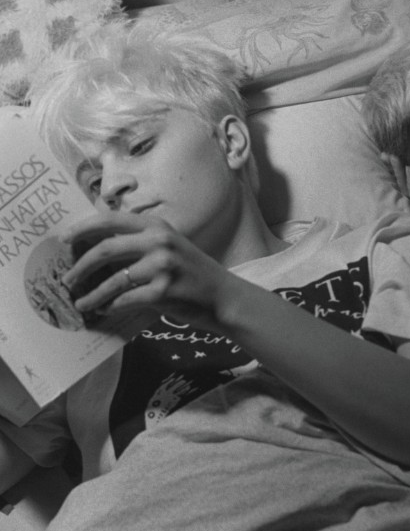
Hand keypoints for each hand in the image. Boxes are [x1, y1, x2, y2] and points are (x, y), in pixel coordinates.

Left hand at [61, 212, 235, 329]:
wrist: (224, 297)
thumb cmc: (194, 273)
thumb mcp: (171, 246)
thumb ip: (141, 242)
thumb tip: (97, 251)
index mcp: (158, 226)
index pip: (110, 220)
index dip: (82, 229)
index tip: (63, 240)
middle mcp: (159, 241)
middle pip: (104, 250)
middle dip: (80, 267)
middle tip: (68, 280)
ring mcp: (162, 266)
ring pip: (111, 281)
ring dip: (91, 294)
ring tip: (82, 303)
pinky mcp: (163, 291)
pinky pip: (125, 300)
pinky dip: (110, 307)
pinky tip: (105, 310)